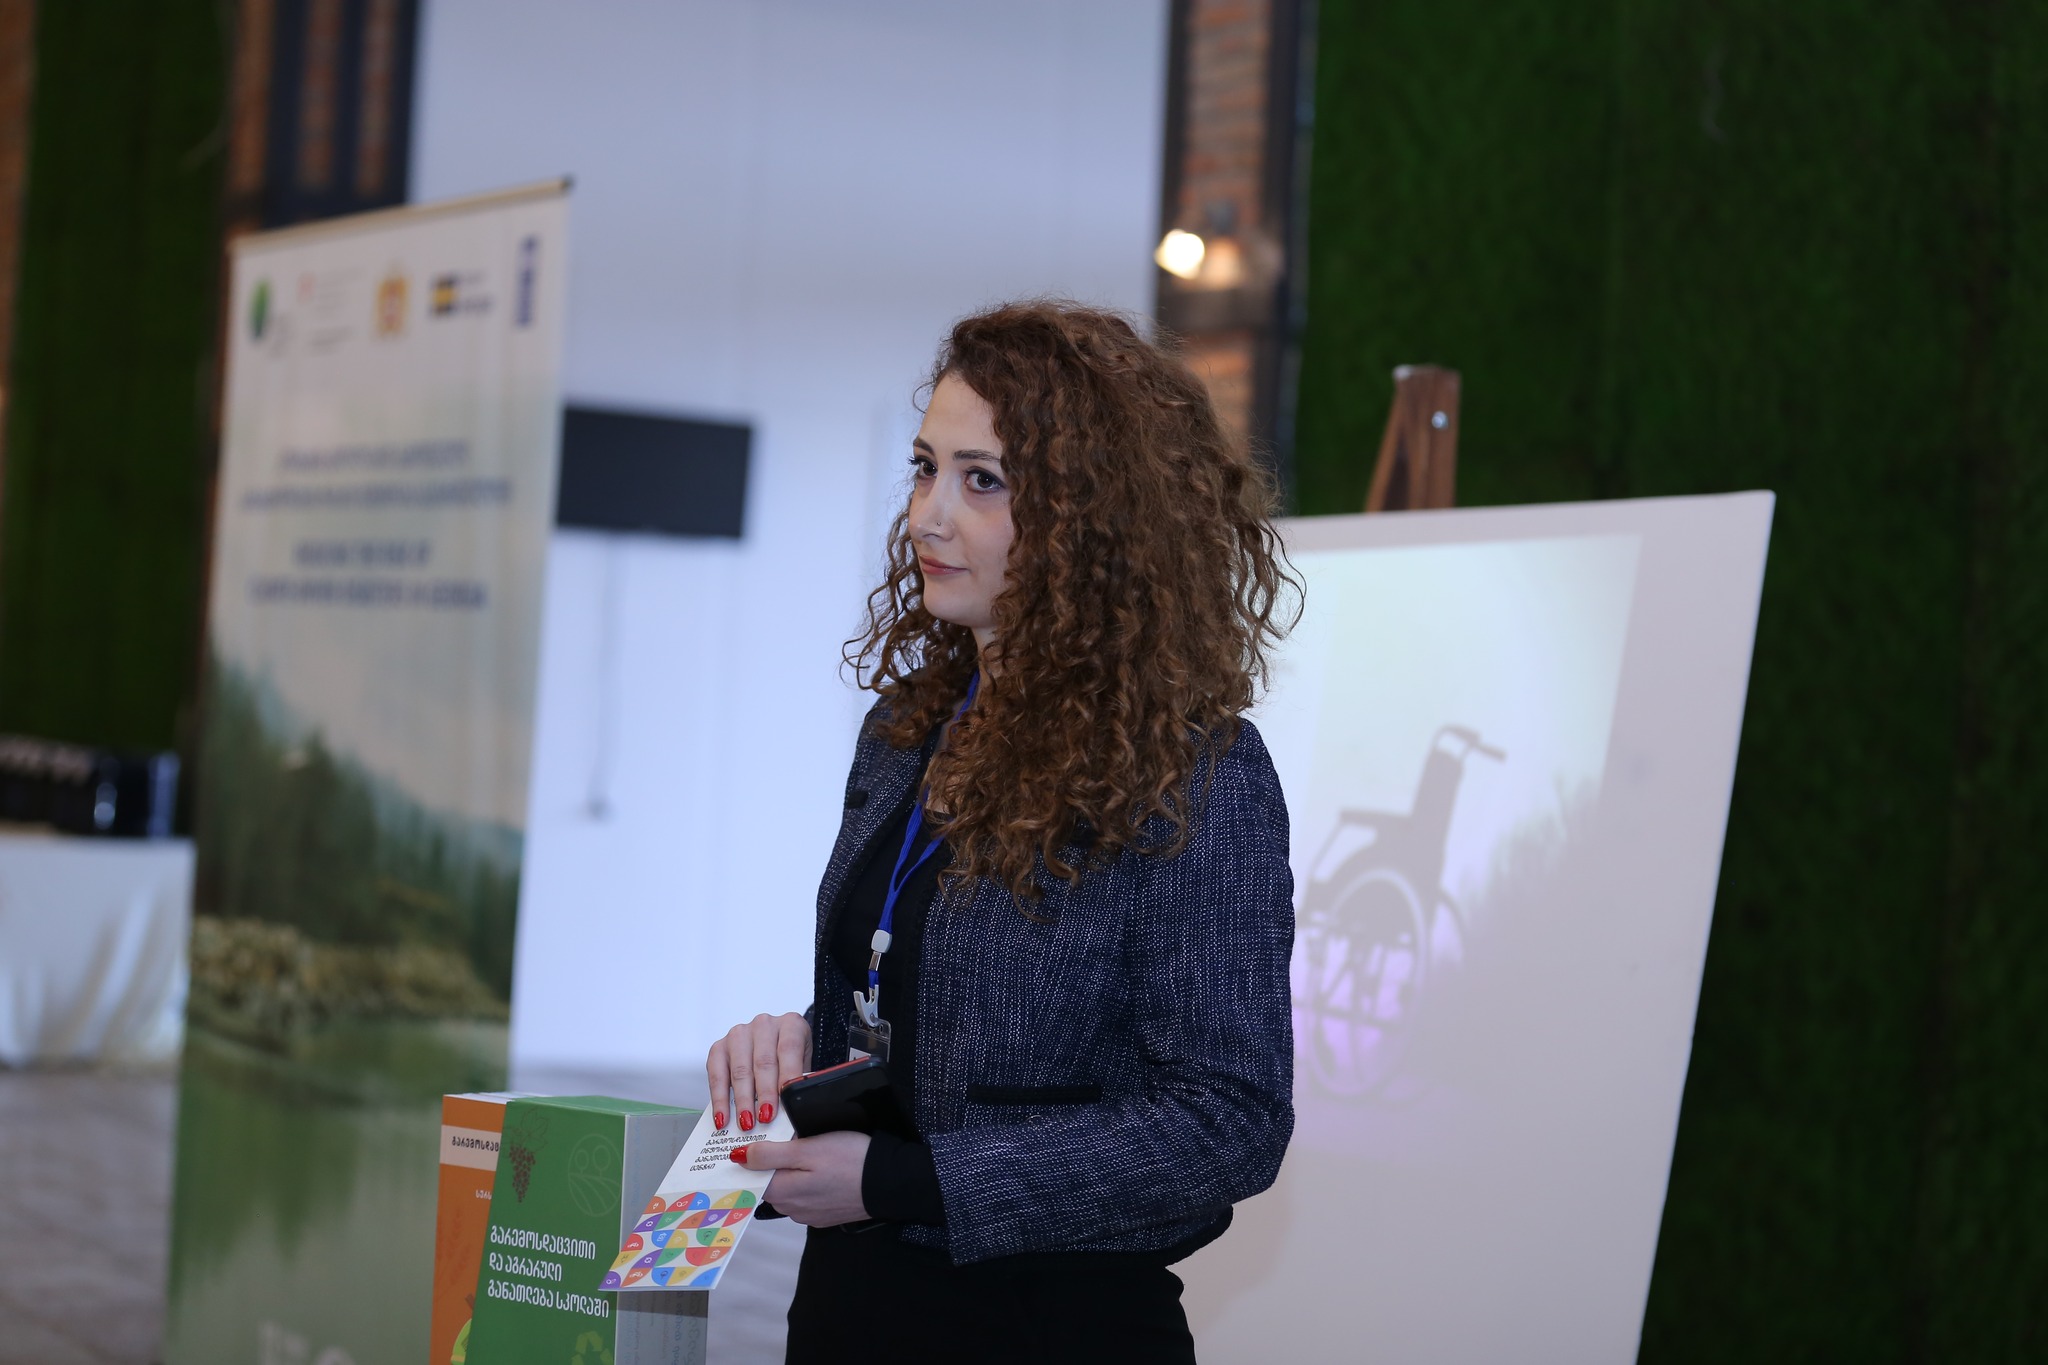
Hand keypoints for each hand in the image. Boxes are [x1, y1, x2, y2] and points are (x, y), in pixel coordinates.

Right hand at [706, 1012, 809, 1132]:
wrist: (774, 1047)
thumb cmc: (790, 1058)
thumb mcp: (803, 1065)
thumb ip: (799, 1083)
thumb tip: (797, 1109)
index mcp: (790, 1024)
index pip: (789, 1048)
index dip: (787, 1075)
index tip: (786, 1099)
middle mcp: (763, 1025)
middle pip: (763, 1061)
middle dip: (764, 1093)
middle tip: (765, 1118)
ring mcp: (739, 1034)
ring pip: (740, 1070)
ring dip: (743, 1100)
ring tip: (746, 1122)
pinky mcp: (719, 1047)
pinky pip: (716, 1075)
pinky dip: (719, 1099)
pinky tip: (723, 1116)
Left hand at [739, 1132, 871, 1226]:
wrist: (891, 1182)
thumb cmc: (852, 1162)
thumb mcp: (808, 1148)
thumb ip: (770, 1154)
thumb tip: (738, 1157)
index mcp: (783, 1193)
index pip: (752, 1175)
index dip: (753, 1156)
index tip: (760, 1139)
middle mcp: (792, 1209)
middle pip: (771, 1181)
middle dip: (775, 1161)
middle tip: (791, 1138)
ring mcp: (810, 1214)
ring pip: (791, 1188)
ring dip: (794, 1171)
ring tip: (811, 1149)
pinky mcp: (827, 1213)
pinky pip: (809, 1195)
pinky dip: (811, 1181)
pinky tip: (825, 1168)